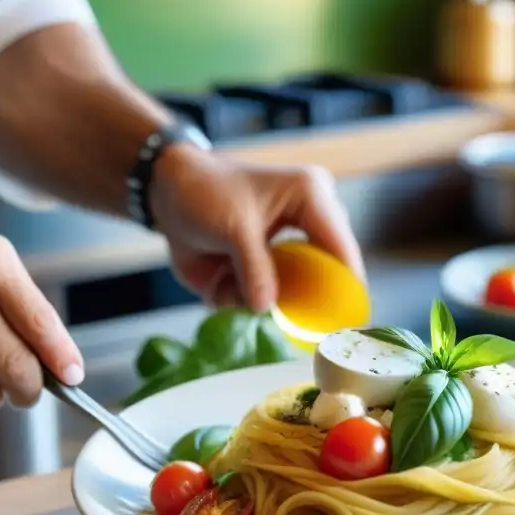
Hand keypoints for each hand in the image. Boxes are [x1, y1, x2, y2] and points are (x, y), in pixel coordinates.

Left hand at [150, 145, 365, 311]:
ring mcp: (289, 251)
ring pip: (291, 293)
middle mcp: (310, 225)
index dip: (346, 286)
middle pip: (322, 277)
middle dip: (298, 301)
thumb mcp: (233, 228)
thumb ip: (254, 269)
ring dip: (261, 300)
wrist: (168, 194)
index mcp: (312, 198)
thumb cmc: (203, 193)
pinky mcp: (267, 270)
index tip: (343, 321)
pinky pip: (265, 299)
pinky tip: (219, 279)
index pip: (342, 248)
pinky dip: (242, 299)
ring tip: (228, 280)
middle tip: (274, 313)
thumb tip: (267, 308)